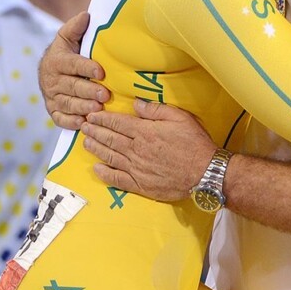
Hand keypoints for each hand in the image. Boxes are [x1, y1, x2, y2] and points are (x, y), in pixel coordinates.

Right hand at [40, 11, 108, 131]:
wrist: (50, 72)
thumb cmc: (66, 53)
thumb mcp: (68, 38)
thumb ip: (76, 28)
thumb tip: (86, 15)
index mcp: (56, 61)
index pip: (72, 64)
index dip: (86, 68)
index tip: (101, 72)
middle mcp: (52, 80)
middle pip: (71, 87)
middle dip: (88, 91)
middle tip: (104, 95)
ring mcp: (52, 97)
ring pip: (67, 104)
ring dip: (82, 107)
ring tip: (97, 109)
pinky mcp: (53, 111)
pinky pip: (60, 119)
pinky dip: (71, 122)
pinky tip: (83, 123)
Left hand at [83, 101, 215, 202]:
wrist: (206, 172)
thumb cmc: (195, 144)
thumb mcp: (180, 117)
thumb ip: (156, 110)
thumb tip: (137, 104)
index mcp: (145, 132)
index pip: (117, 123)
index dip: (102, 119)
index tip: (92, 116)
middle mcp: (136, 150)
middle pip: (110, 139)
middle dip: (95, 131)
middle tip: (84, 127)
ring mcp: (137, 169)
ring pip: (110, 157)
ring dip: (96, 149)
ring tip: (86, 143)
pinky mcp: (141, 185)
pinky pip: (117, 179)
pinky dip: (105, 174)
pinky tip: (97, 169)